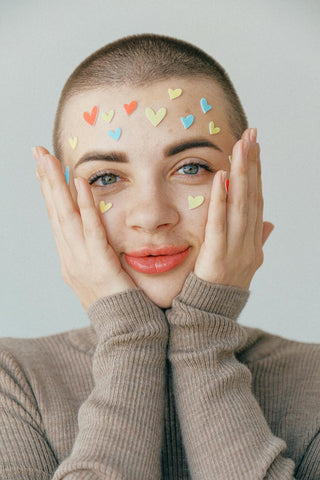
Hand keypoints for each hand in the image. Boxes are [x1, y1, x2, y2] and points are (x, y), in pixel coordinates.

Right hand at [32, 147, 135, 309]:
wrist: (126, 335)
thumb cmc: (120, 305)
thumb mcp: (102, 276)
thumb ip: (97, 255)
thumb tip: (97, 237)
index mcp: (71, 260)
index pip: (57, 219)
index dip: (49, 192)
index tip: (45, 167)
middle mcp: (70, 259)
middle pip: (54, 213)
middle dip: (46, 181)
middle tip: (38, 151)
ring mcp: (81, 263)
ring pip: (65, 217)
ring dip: (57, 186)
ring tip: (50, 158)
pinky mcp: (99, 266)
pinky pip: (91, 230)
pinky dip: (85, 205)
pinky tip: (80, 183)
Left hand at [194, 128, 273, 288]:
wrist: (212, 315)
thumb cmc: (224, 286)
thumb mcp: (245, 261)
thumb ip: (256, 239)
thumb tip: (270, 224)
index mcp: (252, 240)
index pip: (256, 200)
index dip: (257, 173)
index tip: (254, 147)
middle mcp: (248, 241)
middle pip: (252, 196)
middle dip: (252, 164)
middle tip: (251, 134)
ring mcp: (235, 248)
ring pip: (241, 205)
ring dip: (242, 174)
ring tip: (242, 146)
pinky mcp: (217, 256)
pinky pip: (219, 224)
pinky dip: (221, 200)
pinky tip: (221, 177)